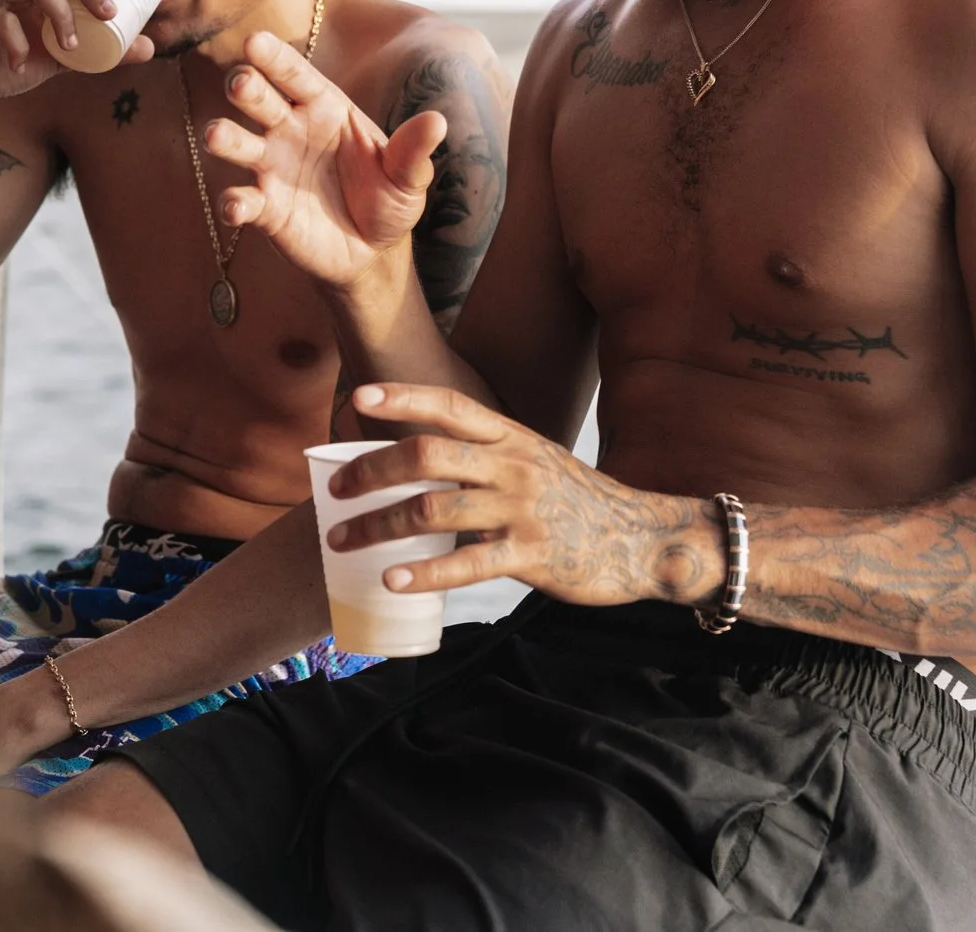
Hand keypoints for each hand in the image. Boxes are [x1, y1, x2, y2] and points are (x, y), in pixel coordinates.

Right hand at [201, 32, 447, 293]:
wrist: (373, 252)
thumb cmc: (389, 199)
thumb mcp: (407, 176)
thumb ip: (414, 150)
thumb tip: (438, 122)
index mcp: (325, 108)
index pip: (297, 75)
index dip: (276, 58)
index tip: (257, 40)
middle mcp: (291, 130)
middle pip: (261, 100)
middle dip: (246, 87)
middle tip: (239, 82)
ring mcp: (273, 168)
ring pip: (240, 144)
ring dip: (226, 138)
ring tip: (216, 137)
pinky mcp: (266, 210)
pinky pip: (243, 201)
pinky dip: (234, 203)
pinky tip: (234, 207)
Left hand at [322, 385, 720, 607]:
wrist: (640, 539)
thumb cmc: (576, 502)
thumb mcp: (535, 460)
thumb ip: (486, 455)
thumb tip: (420, 457)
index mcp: (513, 437)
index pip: (451, 404)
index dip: (403, 397)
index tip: (358, 398)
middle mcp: (514, 465)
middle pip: (427, 454)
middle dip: (371, 469)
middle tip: (335, 490)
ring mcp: (522, 510)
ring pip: (433, 509)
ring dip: (378, 525)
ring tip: (342, 541)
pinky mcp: (530, 555)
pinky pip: (466, 563)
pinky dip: (423, 572)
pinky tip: (392, 579)